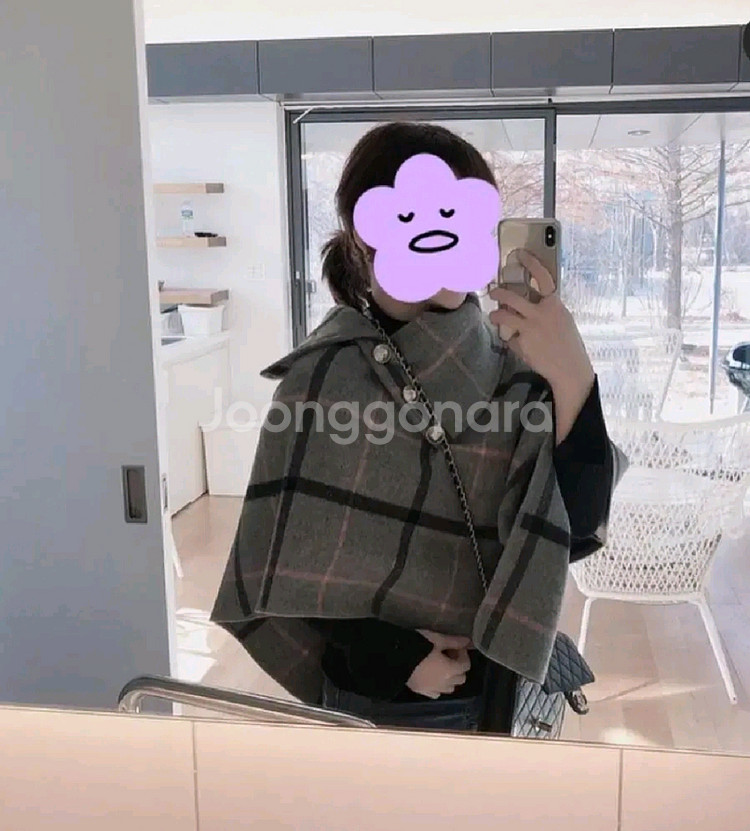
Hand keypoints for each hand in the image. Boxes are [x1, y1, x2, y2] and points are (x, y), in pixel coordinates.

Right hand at [406, 630, 471, 699]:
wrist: (395, 658)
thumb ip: (453, 641)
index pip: (465, 665)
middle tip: (450, 654)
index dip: (464, 654)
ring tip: (441, 666)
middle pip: (460, 678)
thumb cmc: (419, 646)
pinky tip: (432, 677)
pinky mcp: (421, 692)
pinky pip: (436, 693)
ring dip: (450, 678)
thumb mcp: (437, 639)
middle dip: (458, 666)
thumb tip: (467, 641)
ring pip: (449, 688)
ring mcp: (433, 689)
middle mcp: (444, 683)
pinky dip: (438, 686)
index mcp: (450, 670)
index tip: (457, 646)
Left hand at [489, 249, 594, 442]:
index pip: (542, 277)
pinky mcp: (522, 342)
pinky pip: (510, 337)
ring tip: (493, 316)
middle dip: (499, 293)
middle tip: (493, 292)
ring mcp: (530, 328)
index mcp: (555, 304)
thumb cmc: (567, 344)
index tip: (519, 255)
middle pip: (512, 297)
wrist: (569, 368)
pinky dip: (513, 341)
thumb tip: (533, 302)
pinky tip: (521, 346)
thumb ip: (548, 309)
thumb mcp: (563, 320)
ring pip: (503, 315)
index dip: (531, 263)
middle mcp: (542, 313)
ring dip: (495, 315)